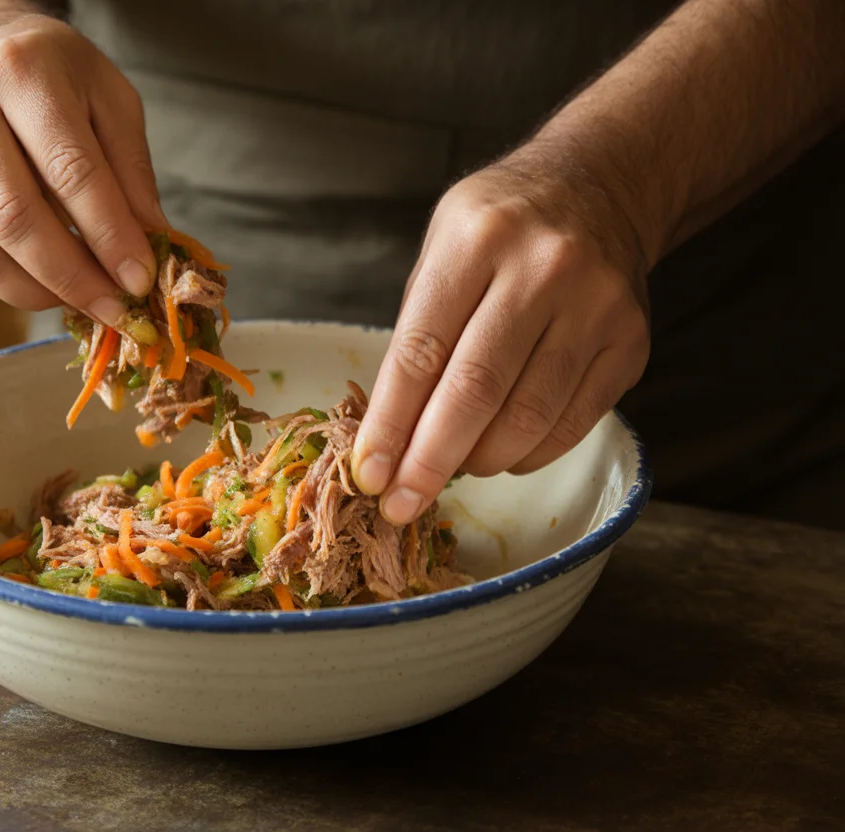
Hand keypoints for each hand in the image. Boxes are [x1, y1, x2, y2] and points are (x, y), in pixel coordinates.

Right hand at [0, 13, 165, 324]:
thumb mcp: (111, 103)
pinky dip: (4, 287)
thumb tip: (151, 246)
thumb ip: (131, 173)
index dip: (109, 236)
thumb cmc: (56, 82)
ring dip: (37, 292)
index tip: (139, 281)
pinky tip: (40, 284)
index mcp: (20, 70)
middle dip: (73, 277)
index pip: (70, 171)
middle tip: (114, 308)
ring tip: (80, 299)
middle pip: (14, 217)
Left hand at [352, 150, 652, 524]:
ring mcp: (595, 306)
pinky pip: (570, 424)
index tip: (368, 475)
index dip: (390, 424)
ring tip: (452, 466)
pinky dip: (527, 454)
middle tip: (400, 506)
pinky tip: (503, 451)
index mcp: (475, 240)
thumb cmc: (501, 226)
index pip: (421, 352)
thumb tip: (388, 437)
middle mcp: (542, 268)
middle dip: (428, 462)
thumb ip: (417, 333)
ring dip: (478, 461)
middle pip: (474, 392)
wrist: (602, 185)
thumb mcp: (441, 249)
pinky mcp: (631, 342)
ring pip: (527, 418)